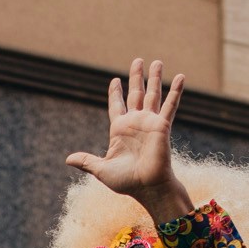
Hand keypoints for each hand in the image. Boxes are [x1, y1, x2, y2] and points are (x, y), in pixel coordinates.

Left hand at [65, 58, 192, 217]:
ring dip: (155, 78)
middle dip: (136, 77)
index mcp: (120, 130)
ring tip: (156, 61)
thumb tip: (68, 160)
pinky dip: (175, 91)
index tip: (115, 80)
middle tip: (138, 60)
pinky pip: (170, 105)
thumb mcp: (101, 169)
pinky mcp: (162, 126)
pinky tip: (180, 76)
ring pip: (152, 94)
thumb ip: (87, 161)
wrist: (147, 187)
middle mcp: (136, 123)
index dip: (115, 93)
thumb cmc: (126, 181)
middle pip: (135, 94)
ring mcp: (150, 122)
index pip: (117, 106)